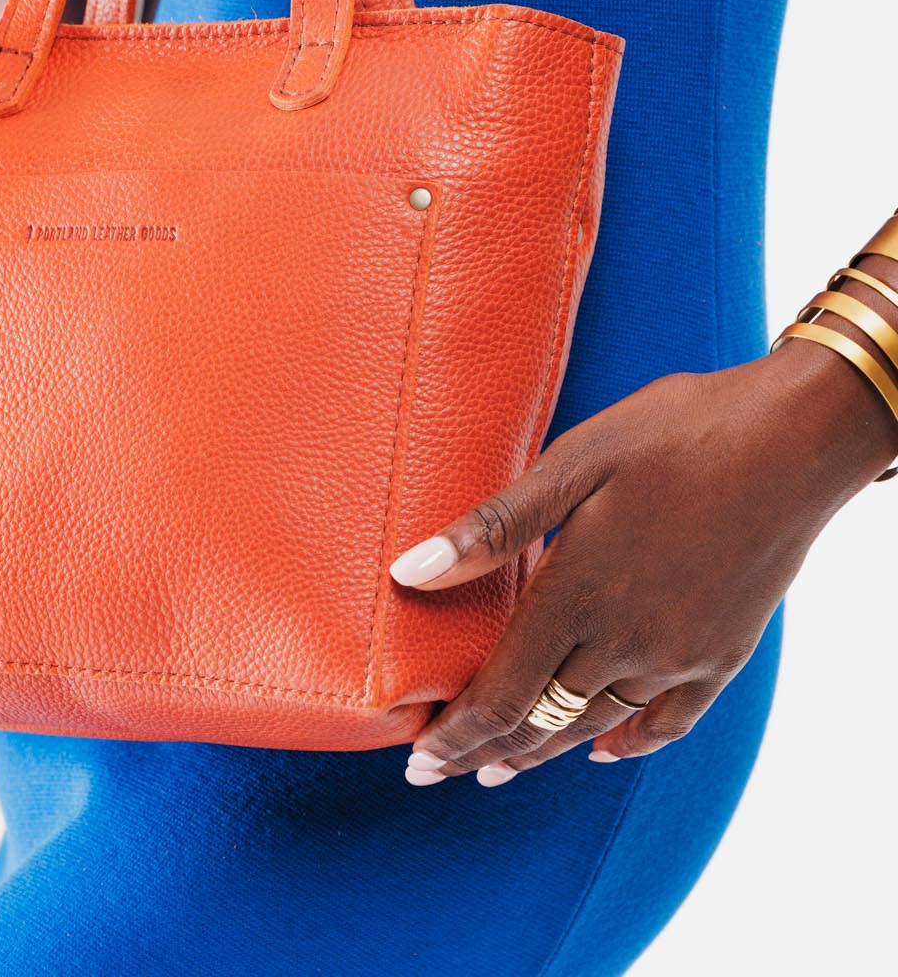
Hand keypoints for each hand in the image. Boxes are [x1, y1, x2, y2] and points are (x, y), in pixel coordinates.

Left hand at [390, 337, 897, 786]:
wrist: (796, 439)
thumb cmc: (673, 434)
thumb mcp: (570, 463)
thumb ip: (492, 527)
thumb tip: (411, 571)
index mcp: (577, 595)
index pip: (500, 693)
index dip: (455, 734)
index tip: (417, 761)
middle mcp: (625, 641)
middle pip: (540, 720)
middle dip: (484, 750)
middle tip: (441, 772)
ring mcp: (679, 655)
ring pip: (596, 727)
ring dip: (544, 750)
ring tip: (504, 767)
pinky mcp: (723, 653)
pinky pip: (668, 722)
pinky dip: (628, 743)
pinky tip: (604, 751)